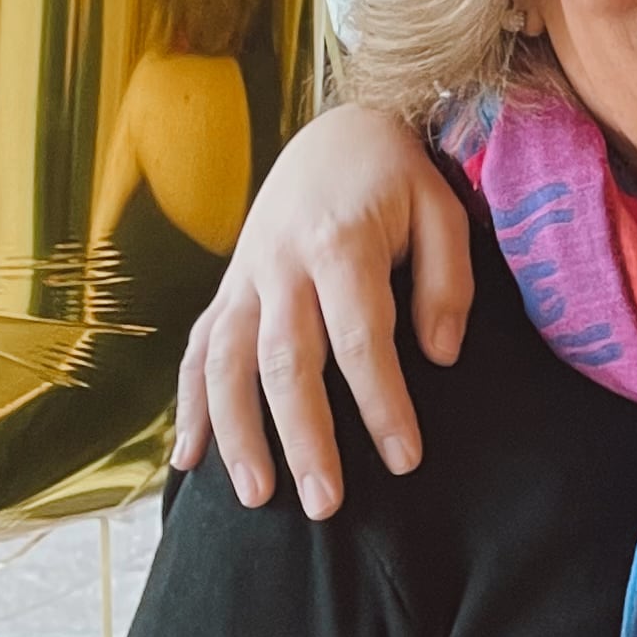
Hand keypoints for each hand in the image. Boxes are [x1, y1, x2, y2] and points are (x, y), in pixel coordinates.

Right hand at [173, 108, 474, 517]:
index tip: (404, 458)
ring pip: (227, 364)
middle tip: (326, 505)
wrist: (337, 132)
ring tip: (258, 497)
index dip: (382, 403)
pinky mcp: (228, 287)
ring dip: (237, 434)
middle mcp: (280, 263)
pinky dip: (189, 405)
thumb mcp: (443, 210)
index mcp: (340, 244)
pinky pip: (199, 351)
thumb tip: (438, 358)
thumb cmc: (400, 180)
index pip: (361, 339)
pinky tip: (188, 460)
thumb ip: (448, 283)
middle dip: (303, 438)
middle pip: (284, 363)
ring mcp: (244, 277)